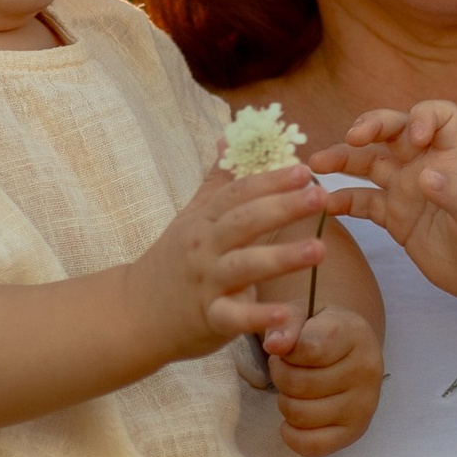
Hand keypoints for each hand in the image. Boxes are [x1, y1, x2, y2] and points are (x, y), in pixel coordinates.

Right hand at [129, 157, 340, 365]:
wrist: (135, 313)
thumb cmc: (171, 263)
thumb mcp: (190, 218)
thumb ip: (215, 181)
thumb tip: (228, 139)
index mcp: (204, 221)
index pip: (238, 193)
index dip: (271, 180)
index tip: (304, 169)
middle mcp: (204, 247)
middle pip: (244, 221)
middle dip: (283, 207)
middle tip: (320, 196)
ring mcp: (206, 283)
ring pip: (244, 266)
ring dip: (282, 257)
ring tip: (319, 249)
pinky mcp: (209, 318)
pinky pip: (235, 317)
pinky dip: (258, 316)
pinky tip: (285, 315)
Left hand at [267, 303, 381, 455]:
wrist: (351, 348)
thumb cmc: (321, 330)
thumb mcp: (302, 313)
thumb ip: (286, 323)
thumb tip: (274, 345)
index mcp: (355, 334)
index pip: (308, 349)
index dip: (285, 352)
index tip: (287, 348)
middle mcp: (366, 370)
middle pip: (299, 384)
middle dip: (280, 376)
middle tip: (287, 369)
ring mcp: (364, 404)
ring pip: (300, 414)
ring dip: (285, 402)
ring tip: (293, 389)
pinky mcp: (356, 431)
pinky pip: (313, 446)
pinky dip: (292, 436)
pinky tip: (292, 420)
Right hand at [316, 103, 456, 315]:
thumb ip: (456, 194)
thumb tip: (424, 177)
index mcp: (453, 154)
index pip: (439, 115)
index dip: (424, 116)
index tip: (415, 136)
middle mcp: (425, 164)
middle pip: (394, 131)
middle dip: (371, 126)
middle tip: (352, 137)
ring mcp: (407, 190)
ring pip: (369, 163)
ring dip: (344, 159)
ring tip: (316, 164)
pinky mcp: (395, 218)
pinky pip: (363, 203)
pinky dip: (343, 201)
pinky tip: (325, 204)